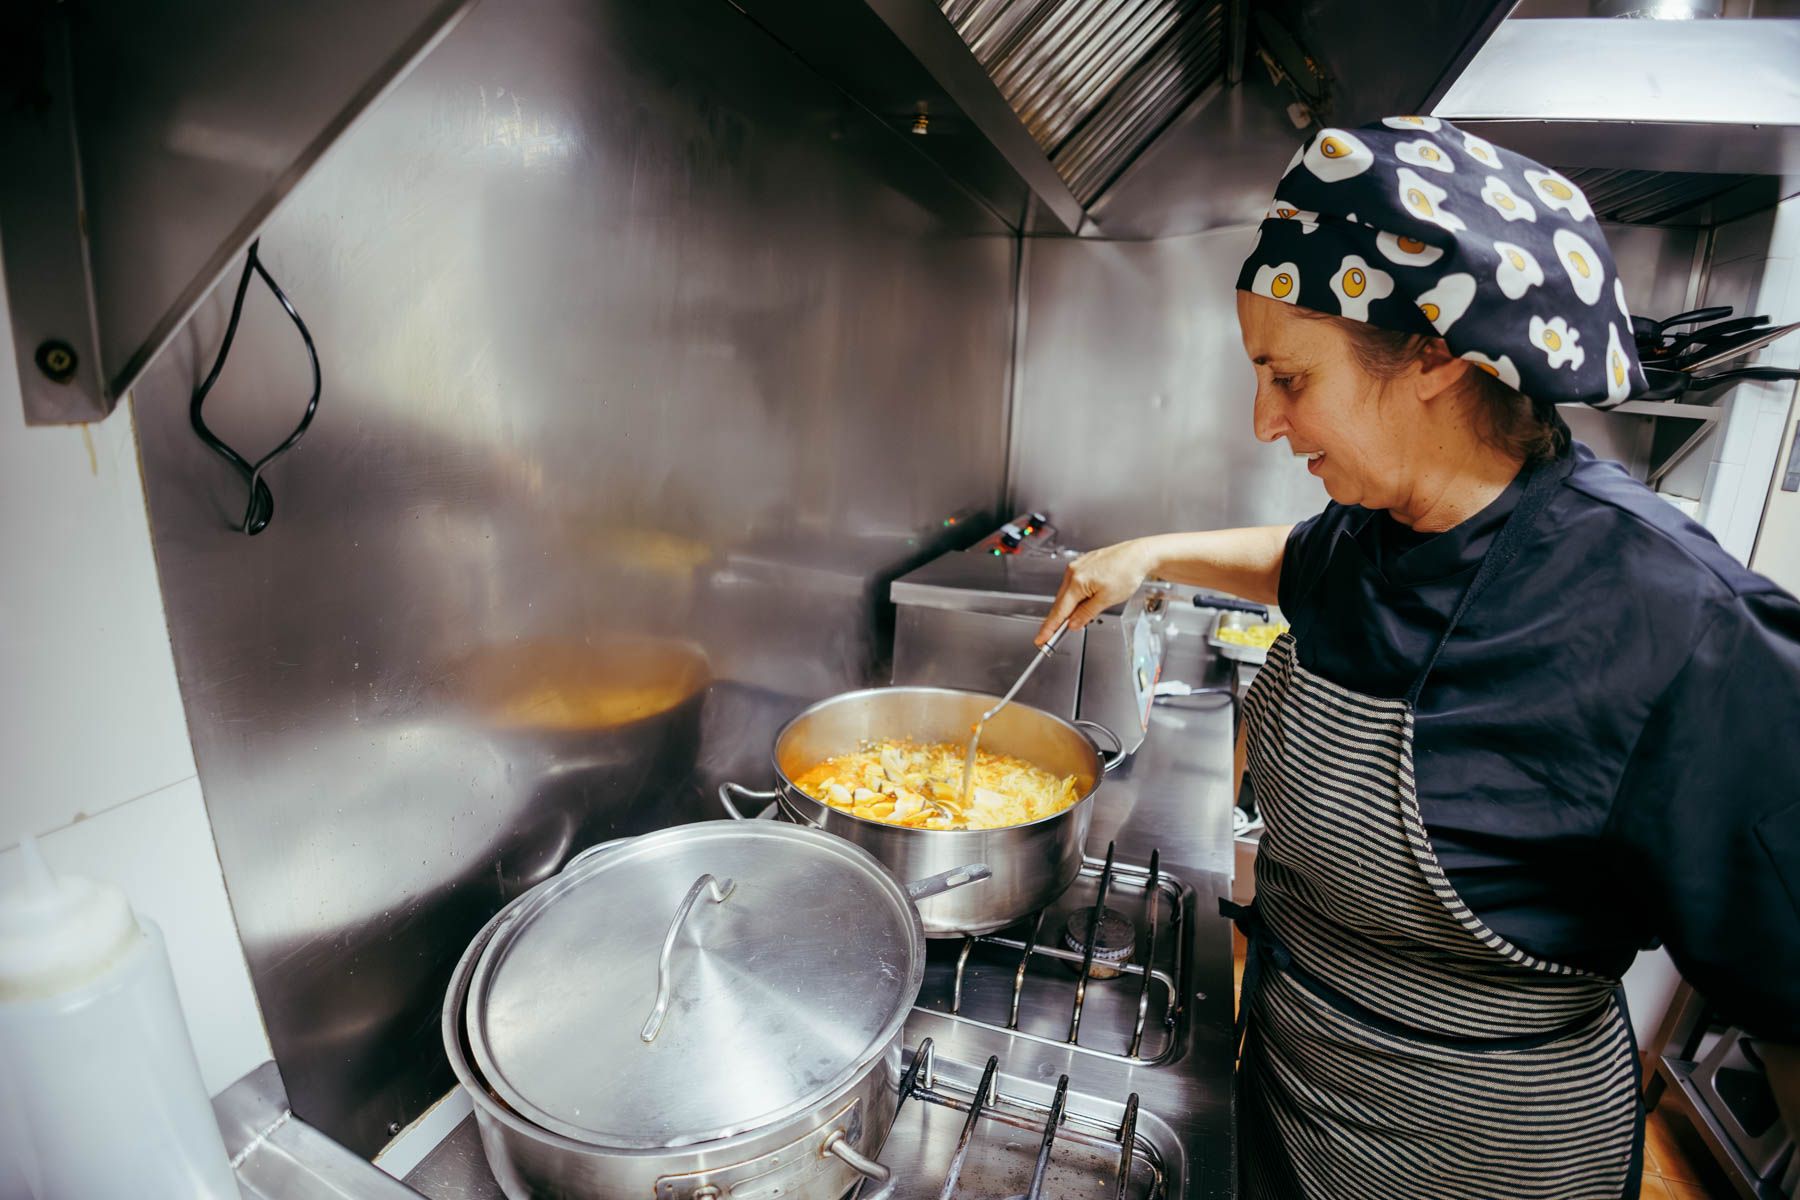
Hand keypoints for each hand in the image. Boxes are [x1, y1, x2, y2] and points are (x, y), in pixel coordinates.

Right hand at [1036, 540, 1153, 643]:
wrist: (1139, 555)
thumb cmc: (1127, 571)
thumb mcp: (1107, 599)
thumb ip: (1086, 613)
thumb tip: (1073, 624)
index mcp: (1077, 581)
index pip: (1059, 611)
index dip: (1049, 628)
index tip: (1041, 638)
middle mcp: (1073, 572)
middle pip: (1061, 602)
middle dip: (1059, 619)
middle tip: (1057, 636)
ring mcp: (1077, 566)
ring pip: (1068, 594)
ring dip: (1071, 607)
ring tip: (1084, 615)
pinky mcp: (1084, 564)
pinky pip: (1074, 585)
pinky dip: (1077, 596)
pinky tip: (1087, 601)